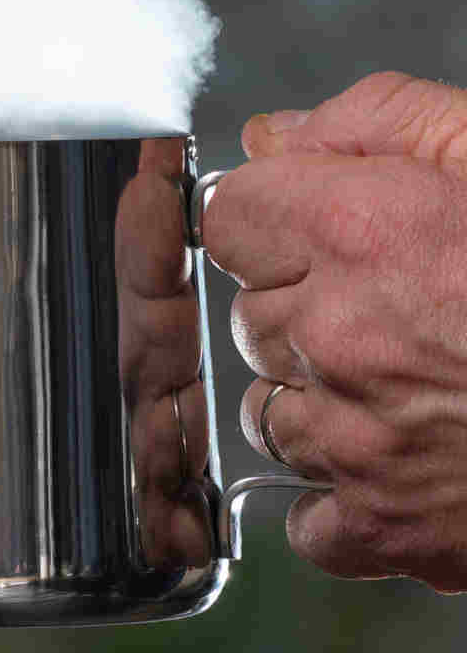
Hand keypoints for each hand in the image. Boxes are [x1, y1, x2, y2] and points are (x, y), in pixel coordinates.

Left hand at [200, 72, 466, 591]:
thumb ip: (381, 122)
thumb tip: (277, 139)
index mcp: (361, 232)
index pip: (230, 217)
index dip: (277, 220)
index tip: (322, 233)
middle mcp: (342, 336)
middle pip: (252, 316)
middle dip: (308, 310)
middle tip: (407, 313)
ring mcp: (358, 442)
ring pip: (270, 415)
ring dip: (323, 404)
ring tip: (422, 391)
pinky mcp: (390, 529)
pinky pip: (311, 521)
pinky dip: (347, 503)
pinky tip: (412, 471)